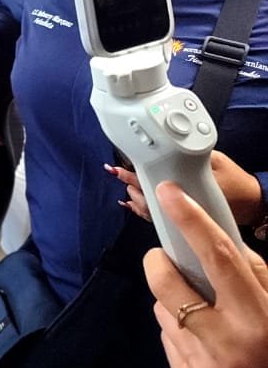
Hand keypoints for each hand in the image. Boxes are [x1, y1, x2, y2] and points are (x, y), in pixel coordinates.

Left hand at [112, 152, 265, 225]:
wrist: (251, 202)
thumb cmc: (235, 179)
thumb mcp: (216, 159)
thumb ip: (189, 154)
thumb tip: (166, 145)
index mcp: (190, 189)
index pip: (155, 182)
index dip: (134, 176)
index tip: (118, 169)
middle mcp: (186, 207)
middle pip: (149, 198)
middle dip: (131, 185)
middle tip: (116, 173)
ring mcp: (185, 217)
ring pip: (152, 212)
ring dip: (135, 198)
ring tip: (125, 186)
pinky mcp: (187, 222)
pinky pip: (159, 219)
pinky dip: (143, 211)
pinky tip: (132, 204)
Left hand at [143, 181, 267, 367]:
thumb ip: (254, 274)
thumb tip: (213, 235)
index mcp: (259, 320)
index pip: (219, 258)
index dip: (191, 220)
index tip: (169, 193)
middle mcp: (228, 345)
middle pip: (167, 282)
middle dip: (160, 262)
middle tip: (169, 257)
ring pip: (162, 310)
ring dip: (175, 303)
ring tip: (206, 315)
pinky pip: (167, 339)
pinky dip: (179, 332)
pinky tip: (206, 344)